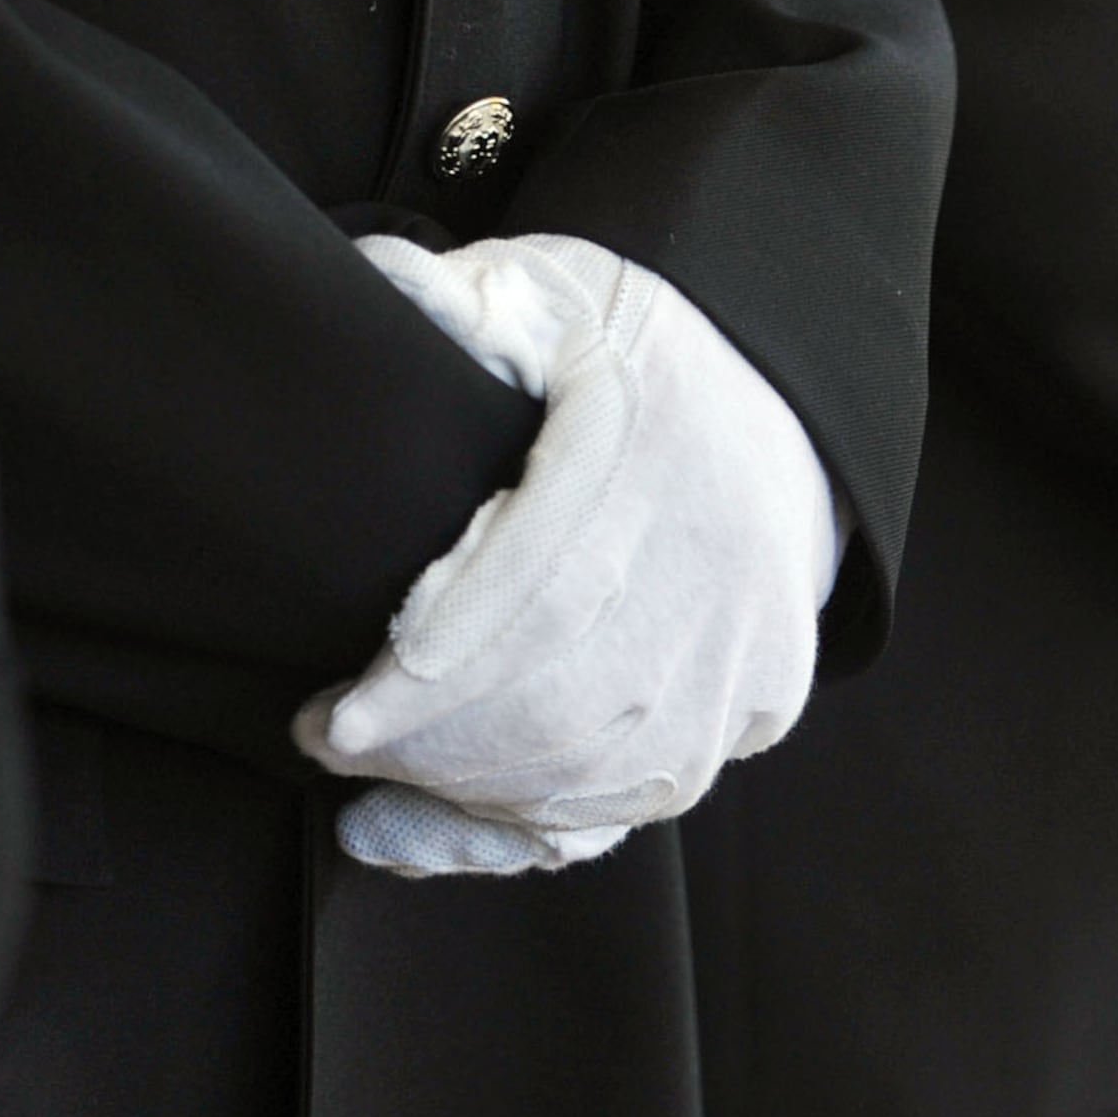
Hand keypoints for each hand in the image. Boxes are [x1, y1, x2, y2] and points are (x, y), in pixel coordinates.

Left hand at [297, 233, 841, 878]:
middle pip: (563, 704)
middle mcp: (714, 559)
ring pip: (603, 770)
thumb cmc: (634, 346)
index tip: (329, 719)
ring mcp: (747, 644)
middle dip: (429, 751)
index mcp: (649, 450)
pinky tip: (454, 827)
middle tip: (329, 743)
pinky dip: (541, 828)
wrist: (788, 398)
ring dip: (475, 797)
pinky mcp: (762, 699)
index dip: (426, 680)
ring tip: (383, 783)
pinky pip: (646, 800)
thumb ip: (455, 301)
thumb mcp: (546, 288)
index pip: (533, 593)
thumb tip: (369, 289)